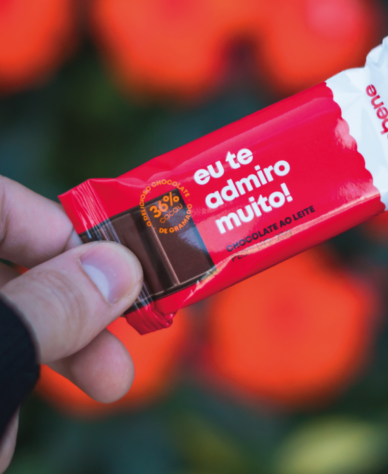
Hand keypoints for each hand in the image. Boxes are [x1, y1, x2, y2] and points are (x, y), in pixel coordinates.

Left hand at [0, 176, 142, 472]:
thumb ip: (51, 306)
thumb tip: (123, 269)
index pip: (4, 204)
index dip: (67, 230)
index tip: (123, 271)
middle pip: (13, 270)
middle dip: (75, 316)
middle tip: (123, 356)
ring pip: (4, 320)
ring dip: (44, 365)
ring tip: (71, 405)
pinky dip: (5, 387)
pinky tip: (2, 435)